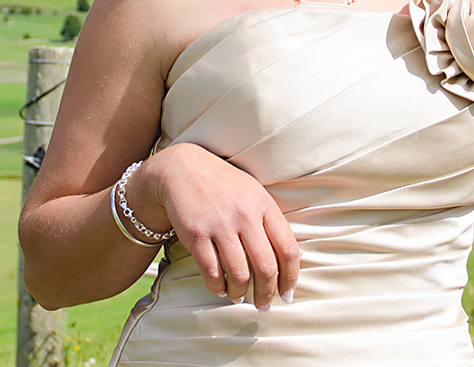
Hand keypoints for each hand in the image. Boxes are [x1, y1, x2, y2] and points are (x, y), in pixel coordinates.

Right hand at [135, 143, 299, 308]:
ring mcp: (220, 226)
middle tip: (264, 304)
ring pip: (240, 274)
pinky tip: (220, 289)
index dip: (291, 277)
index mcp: (265, 205)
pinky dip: (218, 287)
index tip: (288, 293)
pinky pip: (212, 272)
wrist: (182, 169)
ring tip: (240, 297)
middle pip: (266, 267)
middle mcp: (245, 216)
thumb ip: (270, 220)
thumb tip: (287, 258)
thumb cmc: (224, 184)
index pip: (288, 248)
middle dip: (267, 293)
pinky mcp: (196, 235)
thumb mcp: (254, 192)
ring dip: (241, 293)